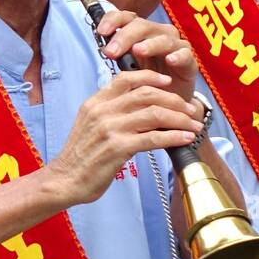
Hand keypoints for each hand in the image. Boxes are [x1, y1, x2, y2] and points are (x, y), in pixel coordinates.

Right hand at [48, 67, 204, 208]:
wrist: (65, 180)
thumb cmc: (80, 157)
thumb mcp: (89, 125)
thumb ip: (109, 113)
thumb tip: (137, 108)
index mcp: (94, 103)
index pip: (125, 79)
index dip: (151, 77)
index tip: (168, 82)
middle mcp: (102, 112)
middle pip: (147, 95)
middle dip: (175, 100)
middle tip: (190, 110)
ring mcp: (109, 129)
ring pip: (155, 114)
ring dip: (180, 119)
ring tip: (194, 126)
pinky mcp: (118, 148)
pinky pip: (154, 137)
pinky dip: (174, 136)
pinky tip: (185, 139)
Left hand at [95, 8, 197, 102]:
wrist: (166, 101)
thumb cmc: (145, 80)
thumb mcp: (126, 67)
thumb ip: (118, 55)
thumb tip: (104, 48)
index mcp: (140, 32)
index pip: (126, 17)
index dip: (113, 21)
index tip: (101, 32)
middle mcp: (158, 34)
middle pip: (142, 26)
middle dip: (125, 37)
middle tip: (112, 52)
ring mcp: (176, 46)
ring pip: (163, 39)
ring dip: (150, 45)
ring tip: (138, 51)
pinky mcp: (190, 61)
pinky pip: (185, 55)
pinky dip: (178, 56)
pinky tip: (170, 60)